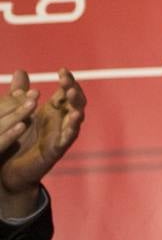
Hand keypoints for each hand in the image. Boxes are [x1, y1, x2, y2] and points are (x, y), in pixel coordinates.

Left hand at [0, 69, 86, 204]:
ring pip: (76, 118)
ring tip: (72, 94)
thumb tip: (20, 71)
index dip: (67, 80)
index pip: (66, 92)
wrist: (7, 169)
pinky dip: (72, 127)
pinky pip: (68, 137)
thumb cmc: (16, 140)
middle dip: (73, 90)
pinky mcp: (57, 149)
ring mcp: (61, 135)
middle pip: (75, 102)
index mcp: (53, 111)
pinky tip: (74, 117)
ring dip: (76, 106)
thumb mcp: (17, 112)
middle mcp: (60, 121)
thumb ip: (20, 93)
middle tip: (66, 80)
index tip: (62, 70)